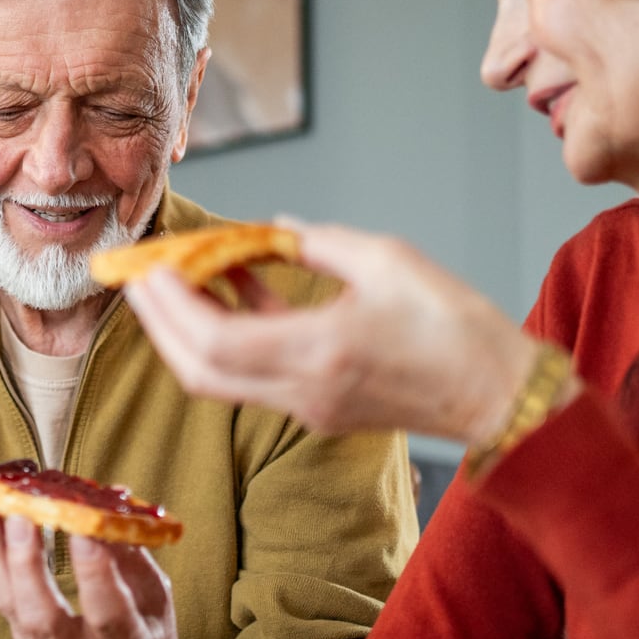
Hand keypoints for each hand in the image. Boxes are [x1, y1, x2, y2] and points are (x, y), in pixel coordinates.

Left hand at [0, 501, 180, 638]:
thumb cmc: (146, 636)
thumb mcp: (155, 598)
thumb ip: (131, 556)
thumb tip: (108, 506)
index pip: (108, 615)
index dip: (96, 575)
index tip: (84, 533)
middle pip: (43, 619)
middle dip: (29, 566)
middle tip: (22, 518)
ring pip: (11, 606)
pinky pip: (2, 595)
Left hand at [122, 220, 541, 443]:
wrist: (500, 399)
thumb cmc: (457, 328)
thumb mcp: (388, 261)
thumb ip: (318, 242)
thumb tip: (274, 230)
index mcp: (319, 352)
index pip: (213, 340)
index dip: (170, 306)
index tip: (148, 269)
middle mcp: (302, 391)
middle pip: (199, 371)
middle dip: (159, 325)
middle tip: (138, 279)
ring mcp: (307, 407)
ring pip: (220, 379)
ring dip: (188, 333)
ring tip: (172, 281)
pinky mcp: (319, 409)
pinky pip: (254, 376)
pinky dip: (231, 336)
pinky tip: (232, 289)